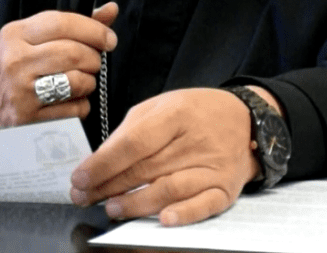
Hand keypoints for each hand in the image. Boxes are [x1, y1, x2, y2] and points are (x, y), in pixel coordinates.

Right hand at [0, 2, 117, 128]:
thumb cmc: (21, 69)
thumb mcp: (36, 39)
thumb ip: (74, 24)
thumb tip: (111, 9)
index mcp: (15, 34)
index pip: (62, 23)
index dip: (93, 29)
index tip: (109, 39)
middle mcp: (15, 61)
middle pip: (74, 52)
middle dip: (94, 58)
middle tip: (94, 62)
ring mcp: (22, 92)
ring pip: (78, 80)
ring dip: (90, 81)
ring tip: (80, 81)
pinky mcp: (32, 118)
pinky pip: (76, 108)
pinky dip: (82, 104)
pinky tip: (69, 100)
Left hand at [69, 87, 261, 226]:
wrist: (246, 120)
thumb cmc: (195, 114)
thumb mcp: (161, 107)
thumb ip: (130, 132)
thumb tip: (99, 162)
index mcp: (176, 114)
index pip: (133, 142)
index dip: (103, 163)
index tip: (80, 177)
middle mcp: (195, 140)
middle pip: (146, 168)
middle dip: (109, 186)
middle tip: (84, 196)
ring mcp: (212, 166)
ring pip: (170, 188)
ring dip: (137, 202)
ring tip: (112, 208)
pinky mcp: (225, 188)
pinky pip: (204, 204)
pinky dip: (184, 214)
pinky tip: (164, 220)